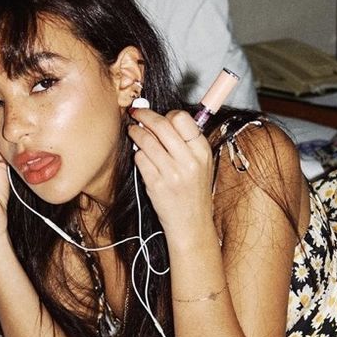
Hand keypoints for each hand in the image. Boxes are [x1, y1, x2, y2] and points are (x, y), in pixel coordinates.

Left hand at [127, 107, 214, 237]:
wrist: (191, 224)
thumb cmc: (193, 191)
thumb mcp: (201, 164)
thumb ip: (186, 142)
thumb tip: (162, 118)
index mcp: (202, 151)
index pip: (182, 118)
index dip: (167, 114)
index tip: (160, 116)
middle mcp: (189, 161)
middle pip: (161, 125)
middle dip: (144, 115)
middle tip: (136, 113)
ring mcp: (172, 173)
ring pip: (146, 140)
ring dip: (136, 132)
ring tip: (133, 131)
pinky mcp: (156, 184)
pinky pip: (140, 159)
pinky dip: (137, 154)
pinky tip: (140, 156)